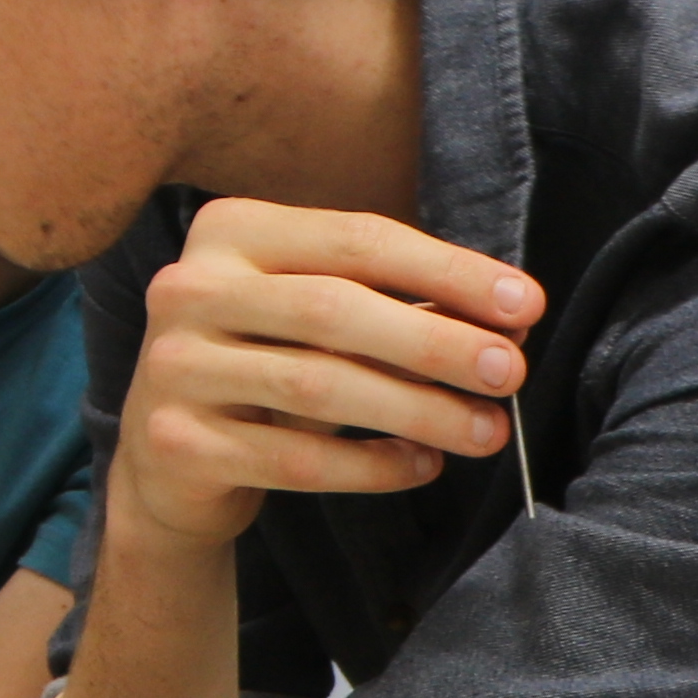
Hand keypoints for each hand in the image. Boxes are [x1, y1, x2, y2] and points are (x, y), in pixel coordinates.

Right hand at [108, 200, 535, 551]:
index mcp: (229, 232)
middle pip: (332, 308)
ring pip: (316, 385)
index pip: (355, 239)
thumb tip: (509, 316)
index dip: (447, 270)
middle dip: (435, 341)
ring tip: (486, 431)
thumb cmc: (267, 368)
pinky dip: (371, 466)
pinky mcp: (176, 442)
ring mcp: (173, 366)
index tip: (527, 303)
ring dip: (417, 409)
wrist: (171, 463)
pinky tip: (421, 465)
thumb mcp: (320, 321)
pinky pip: (294, 458)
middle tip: (512, 372)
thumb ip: (399, 307)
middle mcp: (188, 288)